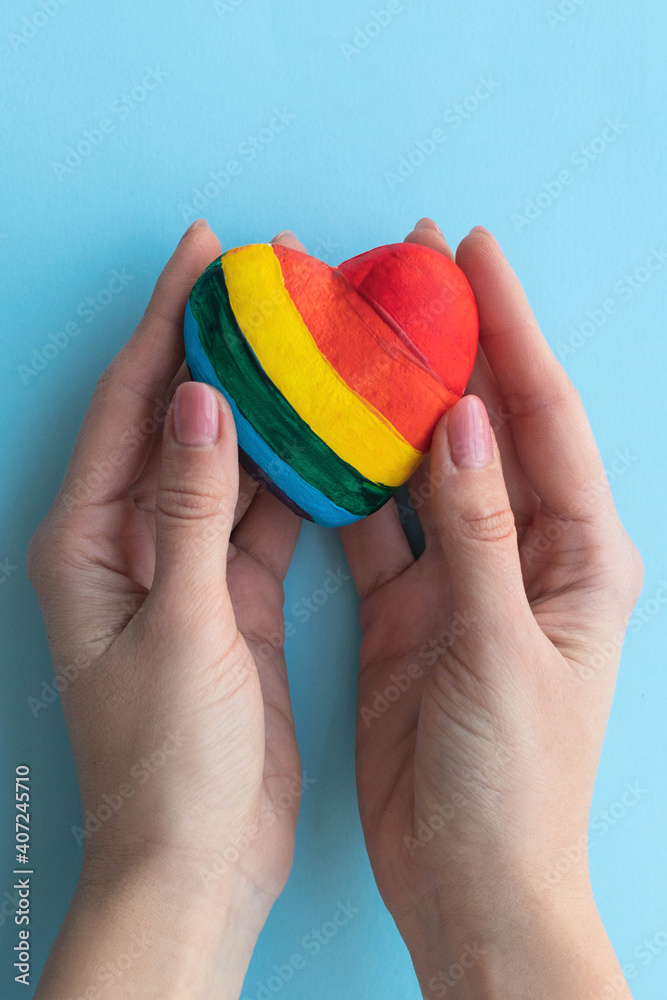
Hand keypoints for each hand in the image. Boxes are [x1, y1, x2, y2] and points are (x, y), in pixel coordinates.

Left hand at [28, 222, 303, 999]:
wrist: (199, 861)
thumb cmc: (170, 762)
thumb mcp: (183, 627)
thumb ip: (192, 510)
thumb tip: (199, 400)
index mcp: (90, 541)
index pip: (129, 403)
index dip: (167, 322)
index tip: (204, 252)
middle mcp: (130, 543)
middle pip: (175, 420)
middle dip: (217, 349)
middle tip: (267, 283)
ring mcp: (184, 568)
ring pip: (226, 464)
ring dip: (263, 409)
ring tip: (306, 344)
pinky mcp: (232, 598)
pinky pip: (263, 517)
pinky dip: (294, 478)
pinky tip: (327, 439)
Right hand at [340, 220, 642, 997]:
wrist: (471, 884)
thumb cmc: (515, 783)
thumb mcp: (502, 651)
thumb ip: (479, 534)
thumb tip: (466, 421)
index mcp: (579, 555)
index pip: (546, 414)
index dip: (509, 327)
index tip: (468, 252)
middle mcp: (524, 552)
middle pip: (484, 425)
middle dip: (446, 346)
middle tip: (399, 268)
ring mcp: (460, 577)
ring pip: (422, 469)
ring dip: (388, 406)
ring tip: (348, 333)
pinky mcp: (406, 610)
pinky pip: (376, 527)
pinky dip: (347, 483)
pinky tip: (316, 436)